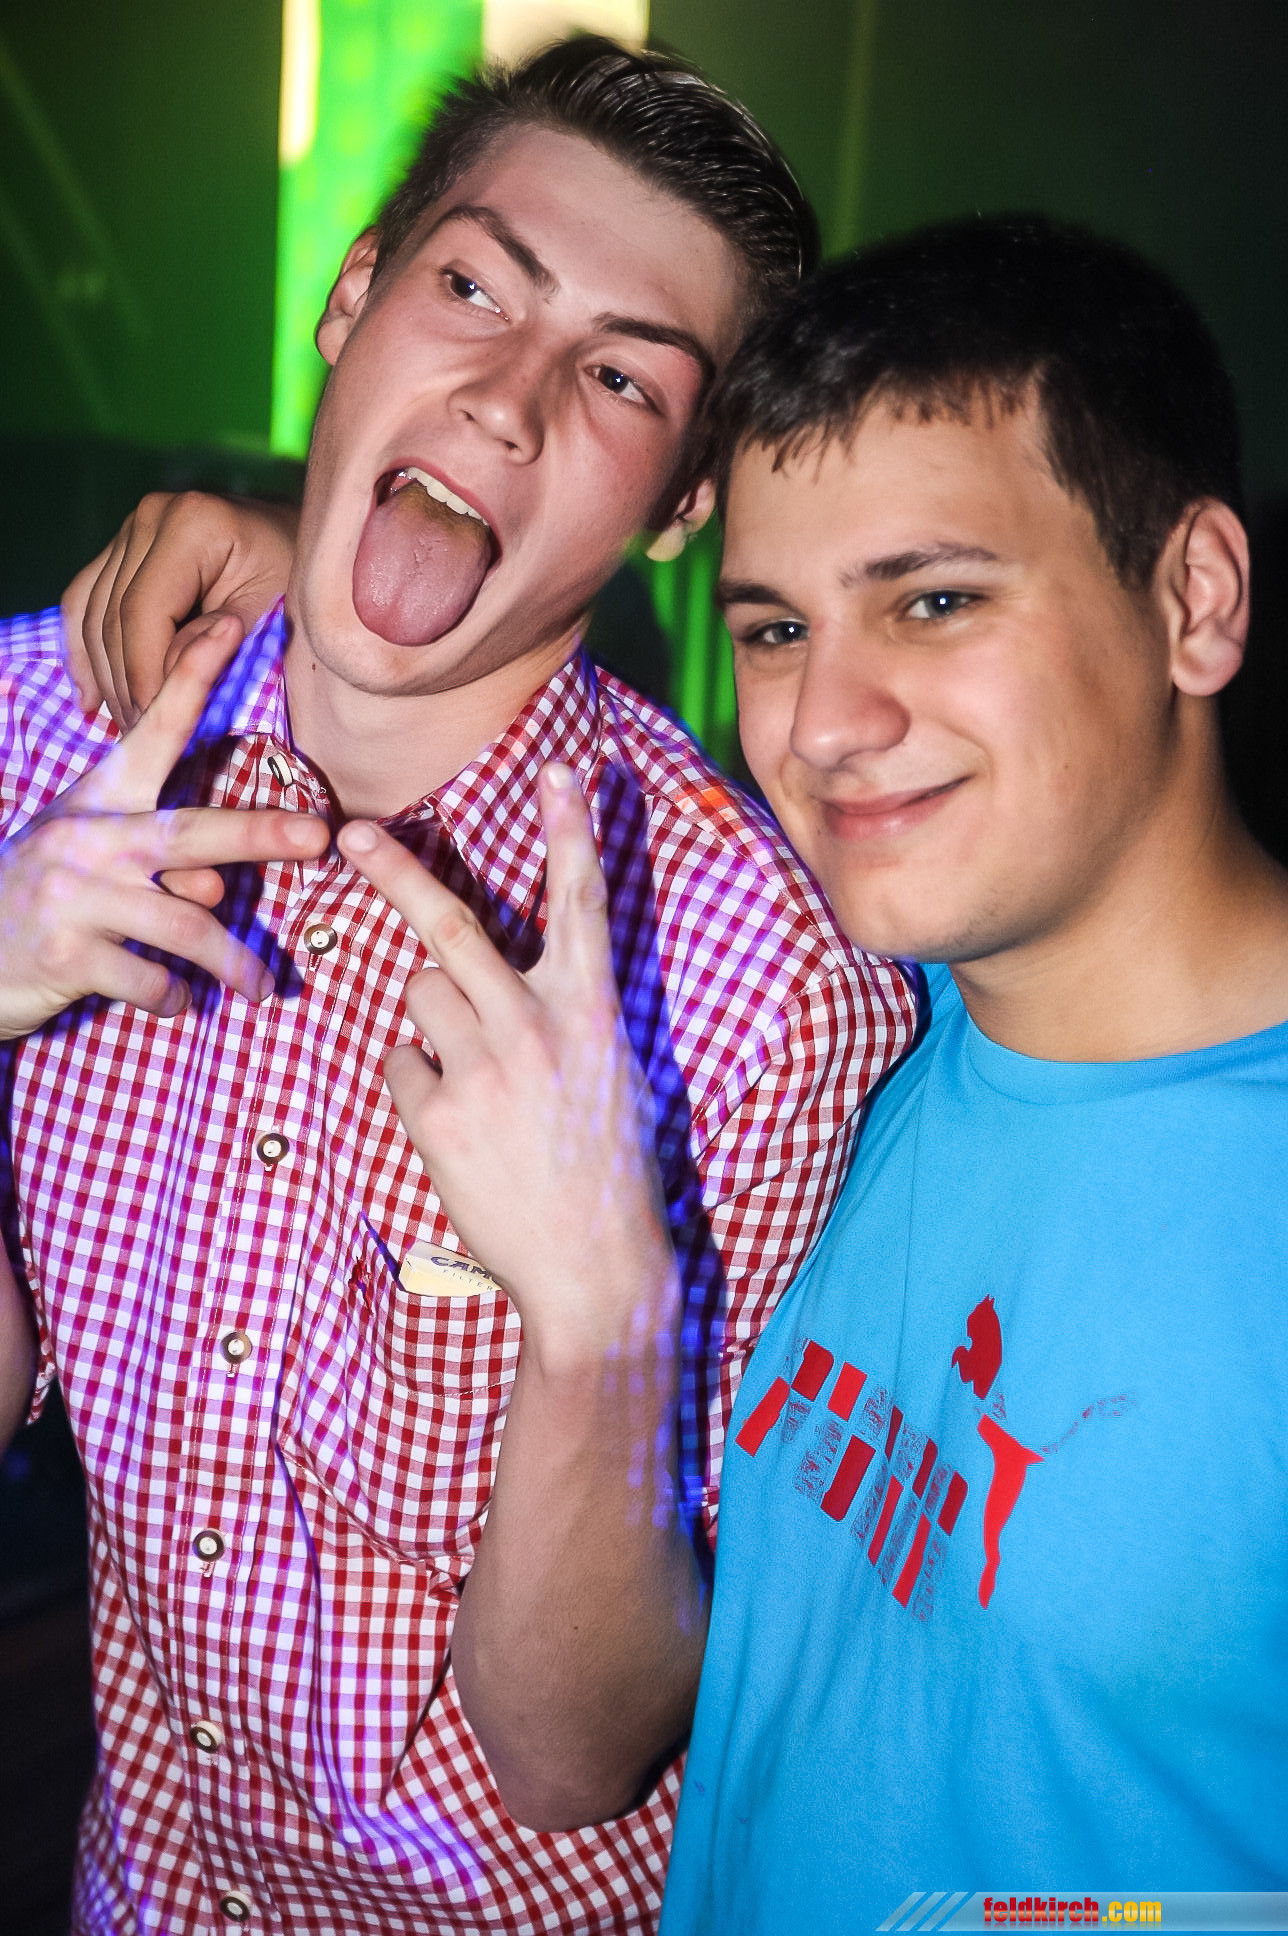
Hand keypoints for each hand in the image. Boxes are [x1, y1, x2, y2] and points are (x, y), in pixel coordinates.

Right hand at [0, 615, 329, 1037]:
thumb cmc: (42, 901)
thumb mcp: (89, 858)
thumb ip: (159, 861)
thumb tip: (214, 889)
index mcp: (98, 803)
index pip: (150, 731)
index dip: (189, 678)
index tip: (229, 628)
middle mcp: (85, 840)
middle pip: (188, 831)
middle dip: (257, 833)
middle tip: (316, 837)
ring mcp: (72, 897)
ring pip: (183, 925)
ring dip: (232, 960)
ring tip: (261, 985)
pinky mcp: (64, 957)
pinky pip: (150, 978)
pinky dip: (172, 996)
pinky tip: (174, 1001)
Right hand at [61, 492, 299, 726]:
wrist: (303, 549)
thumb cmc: (299, 584)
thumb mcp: (273, 618)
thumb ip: (218, 647)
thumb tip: (163, 679)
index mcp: (192, 523)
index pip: (142, 613)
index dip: (142, 676)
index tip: (156, 728)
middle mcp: (151, 516)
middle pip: (111, 617)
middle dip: (124, 686)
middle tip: (142, 740)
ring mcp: (131, 528)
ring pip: (91, 615)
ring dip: (104, 678)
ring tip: (128, 728)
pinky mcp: (122, 547)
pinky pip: (84, 601)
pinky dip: (84, 652)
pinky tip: (90, 699)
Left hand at [338, 765, 677, 1370]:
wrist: (595, 1267)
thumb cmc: (608, 1166)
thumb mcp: (608, 1070)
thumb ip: (558, 1012)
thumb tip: (486, 978)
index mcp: (593, 1009)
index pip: (582, 900)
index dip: (572, 828)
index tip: (562, 766)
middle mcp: (538, 1026)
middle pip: (453, 927)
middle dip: (398, 872)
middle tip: (353, 833)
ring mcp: (485, 1070)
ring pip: (418, 995)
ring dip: (430, 1019)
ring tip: (476, 1078)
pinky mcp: (440, 1117)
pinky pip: (402, 1066)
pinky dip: (421, 1085)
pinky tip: (461, 1128)